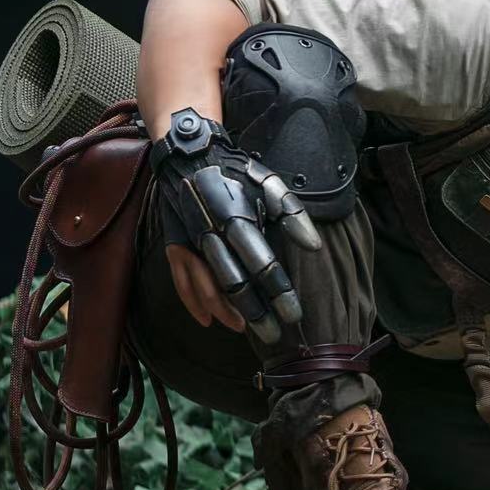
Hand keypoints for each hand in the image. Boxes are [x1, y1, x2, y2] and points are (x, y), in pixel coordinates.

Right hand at [152, 107, 320, 343]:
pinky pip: (181, 281)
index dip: (277, 291)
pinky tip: (208, 321)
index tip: (293, 314)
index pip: (261, 264)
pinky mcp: (175, 244)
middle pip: (233, 281)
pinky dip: (194, 303)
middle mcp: (210, 233)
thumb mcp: (269, 185)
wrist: (189, 155)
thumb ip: (292, 216)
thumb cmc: (236, 172)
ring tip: (245, 329)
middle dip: (254, 311)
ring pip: (206, 286)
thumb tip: (315, 248)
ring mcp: (189, 241)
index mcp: (237, 218)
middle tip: (273, 334)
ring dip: (225, 311)